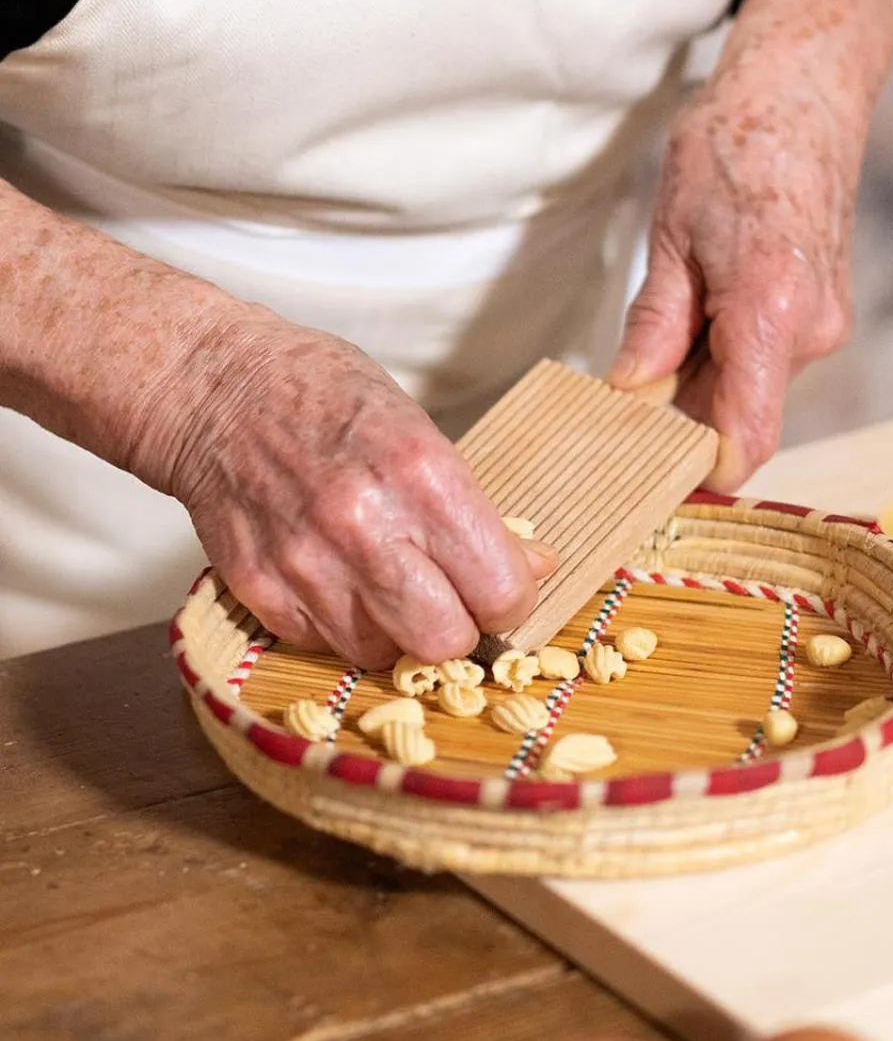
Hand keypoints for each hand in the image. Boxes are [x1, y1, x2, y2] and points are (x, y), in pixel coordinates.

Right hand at [157, 316, 554, 667]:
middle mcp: (363, 524)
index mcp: (420, 474)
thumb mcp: (418, 428)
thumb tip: (531, 567)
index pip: (499, 590)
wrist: (212, 385)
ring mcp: (305, 562)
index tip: (498, 587)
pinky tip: (334, 577)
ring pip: (382, 654)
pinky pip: (322, 644)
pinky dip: (338, 624)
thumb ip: (473, 508)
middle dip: (457, 629)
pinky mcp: (259, 588)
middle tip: (447, 599)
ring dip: (394, 631)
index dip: (509, 598)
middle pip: (443, 641)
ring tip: (383, 582)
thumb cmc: (321, 395)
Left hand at [613, 56, 855, 489]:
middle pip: (738, 417)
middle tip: (623, 390)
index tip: (649, 472)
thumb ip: (655, 324)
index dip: (698, 469)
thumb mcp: (671, 236)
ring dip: (701, 378)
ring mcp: (823, 325)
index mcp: (770, 313)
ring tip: (666, 320)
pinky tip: (700, 308)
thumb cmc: (734, 148)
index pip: (745, 438)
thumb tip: (630, 390)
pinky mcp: (823, 315)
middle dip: (681, 415)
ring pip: (750, 388)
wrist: (801, 95)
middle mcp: (811, 332)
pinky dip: (726, 354)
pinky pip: (765, 361)